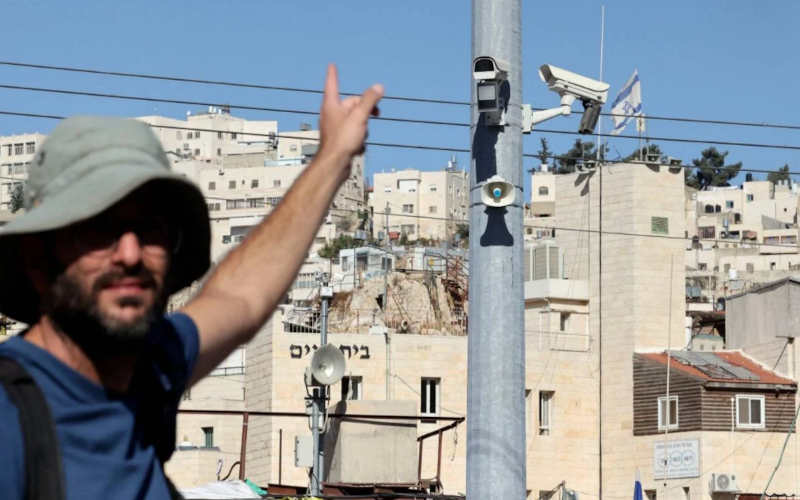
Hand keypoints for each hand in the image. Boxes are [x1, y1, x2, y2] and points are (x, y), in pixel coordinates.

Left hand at [318, 64, 382, 178]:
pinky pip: (354, 134)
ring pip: (355, 120)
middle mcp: (331, 114)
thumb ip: (370, 101)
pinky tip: (357, 147)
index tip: (331, 65)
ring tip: (360, 137)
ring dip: (363, 128)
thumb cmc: (343, 139)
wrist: (335, 164)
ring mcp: (335, 128)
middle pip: (352, 105)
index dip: (333, 74)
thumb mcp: (360, 116)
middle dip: (365, 110)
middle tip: (376, 114)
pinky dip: (359, 139)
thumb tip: (378, 87)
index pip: (332, 84)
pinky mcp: (339, 140)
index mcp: (331, 105)